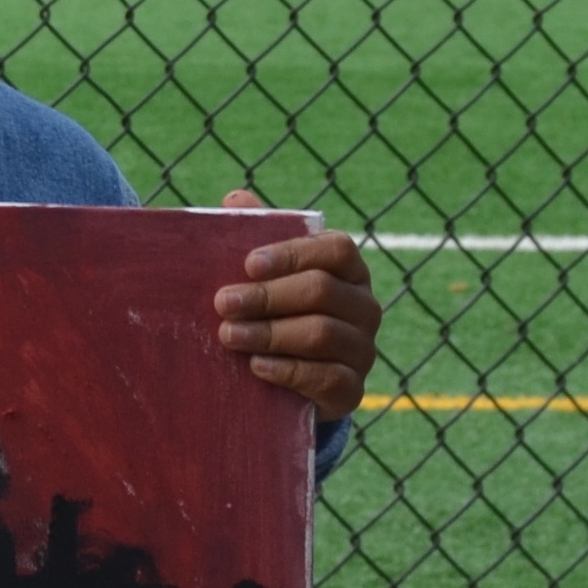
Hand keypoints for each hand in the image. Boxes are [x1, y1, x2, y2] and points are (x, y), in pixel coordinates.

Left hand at [212, 188, 376, 426]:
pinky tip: (256, 367)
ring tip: (228, 336)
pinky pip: (328, 378)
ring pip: (323, 334)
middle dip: (267, 296)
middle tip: (223, 303)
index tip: (248, 263)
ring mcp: (363, 349)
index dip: (292, 254)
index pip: (335, 249)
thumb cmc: (274, 311)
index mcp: (348, 269)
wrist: (286, 379)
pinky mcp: (352, 389)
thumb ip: (253, 234)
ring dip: (270, 334)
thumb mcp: (263, 274)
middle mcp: (364, 306)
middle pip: (322, 291)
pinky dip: (288, 371)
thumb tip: (235, 198)